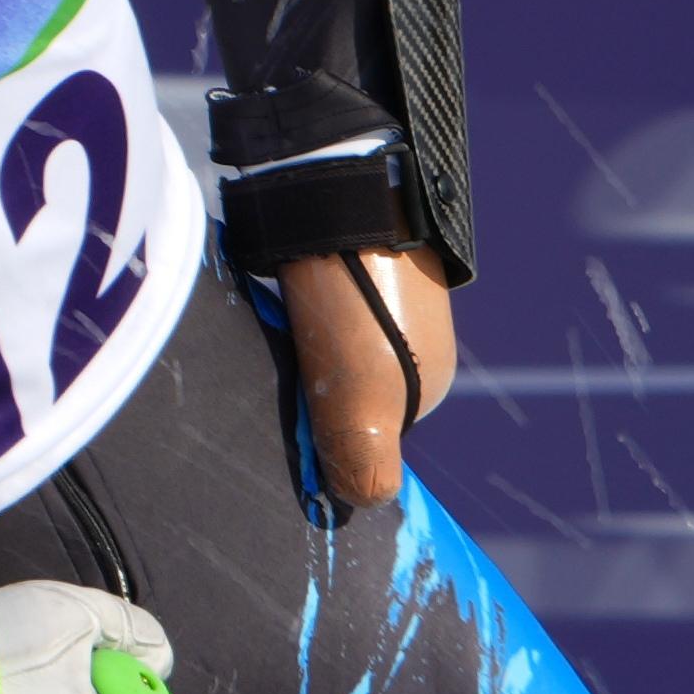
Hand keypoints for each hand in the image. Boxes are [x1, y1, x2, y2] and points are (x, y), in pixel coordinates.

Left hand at [275, 246, 460, 511]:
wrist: (336, 191)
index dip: (330, 436)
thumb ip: (366, 462)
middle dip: (312, 396)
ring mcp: (385, 295)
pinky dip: (289, 313)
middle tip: (270, 386)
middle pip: (350, 389)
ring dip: (295, 353)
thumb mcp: (363, 402)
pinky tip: (266, 307)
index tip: (291, 428)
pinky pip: (314, 306)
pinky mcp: (350, 258)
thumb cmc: (353, 307)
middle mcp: (414, 338)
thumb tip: (369, 501)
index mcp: (429, 379)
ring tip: (265, 344)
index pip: (371, 433)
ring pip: (328, 349)